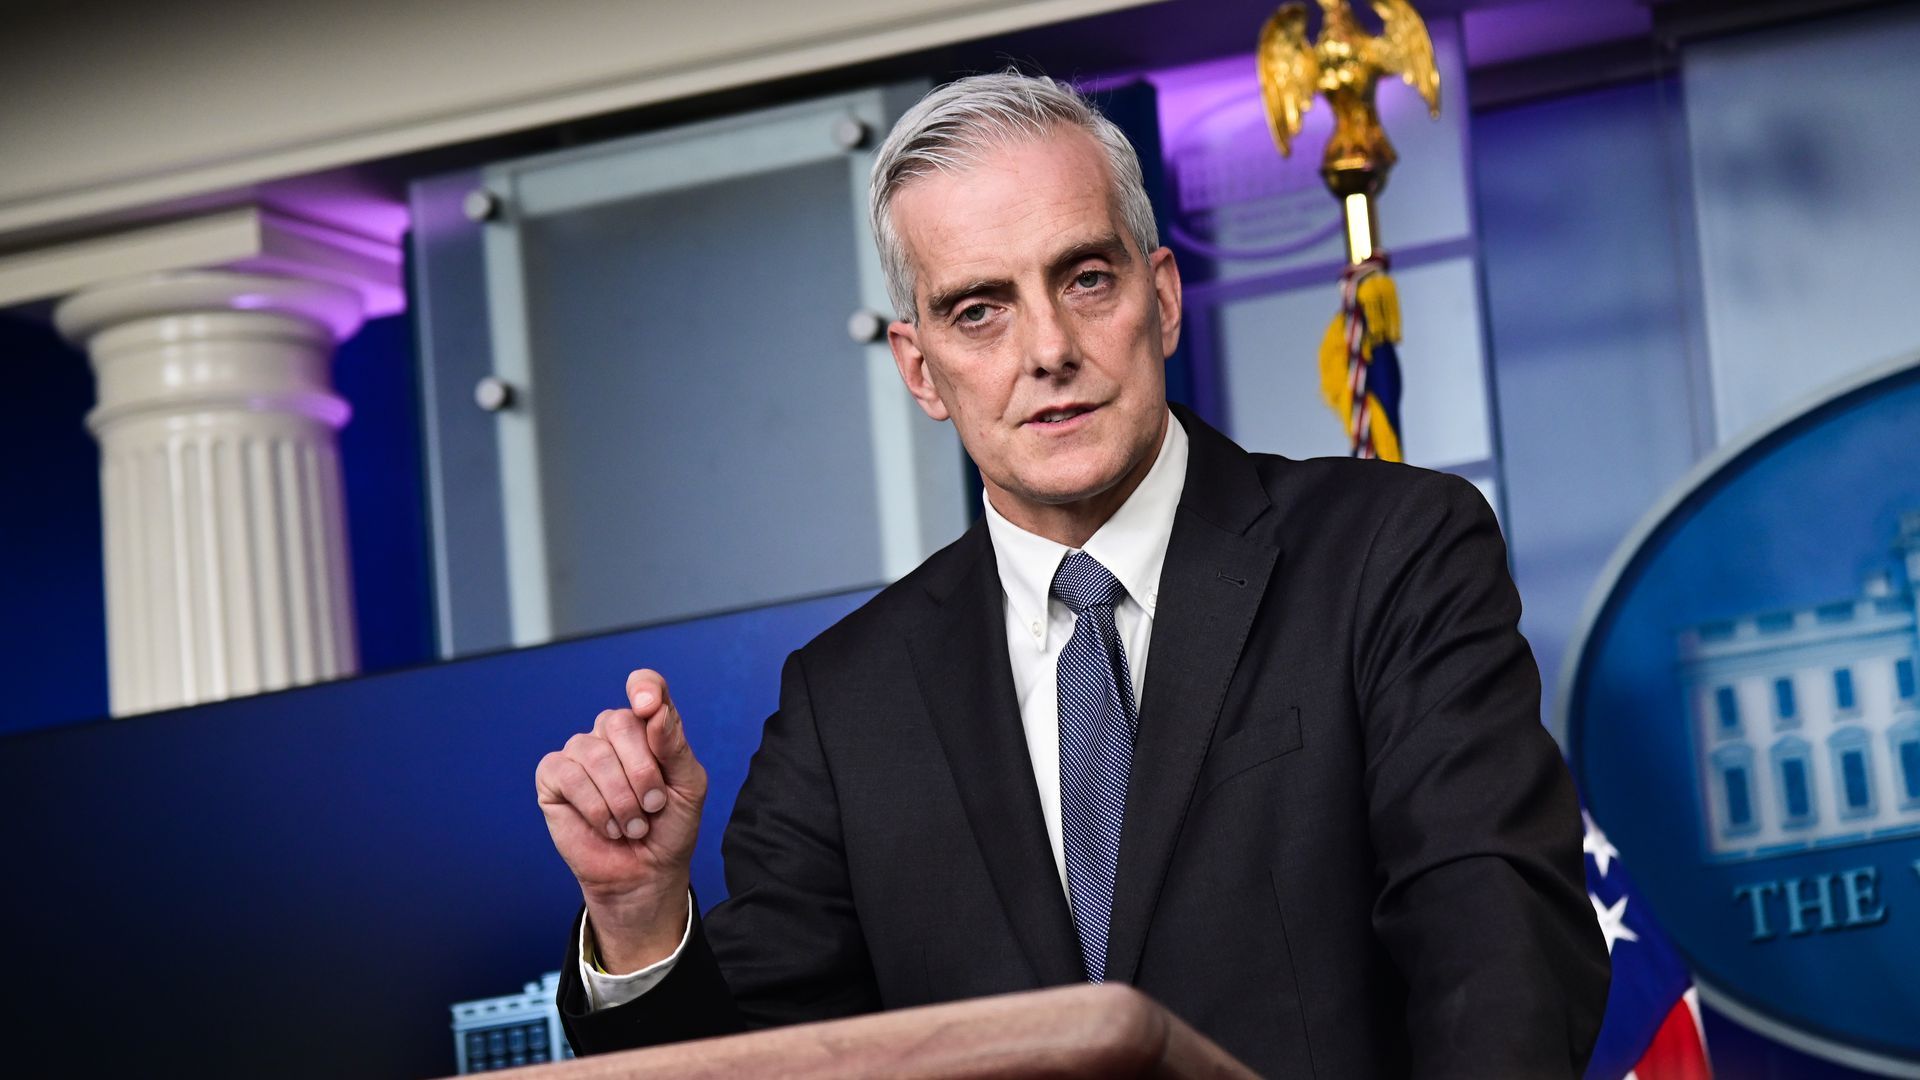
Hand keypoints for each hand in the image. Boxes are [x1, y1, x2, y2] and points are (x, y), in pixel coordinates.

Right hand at [536, 669, 707, 971]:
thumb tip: (653, 709)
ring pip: (593, 751)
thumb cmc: (669, 828)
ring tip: (633, 825)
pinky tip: (607, 826)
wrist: (646, 874)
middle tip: (653, 806)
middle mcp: (611, 734)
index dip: (644, 687)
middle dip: (642, 771)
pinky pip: (567, 774)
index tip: (648, 705)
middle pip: (620, 722)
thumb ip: (673, 745)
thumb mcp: (688, 787)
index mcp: (648, 728)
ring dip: (620, 798)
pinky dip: (593, 806)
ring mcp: (580, 753)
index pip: (645, 686)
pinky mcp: (553, 778)